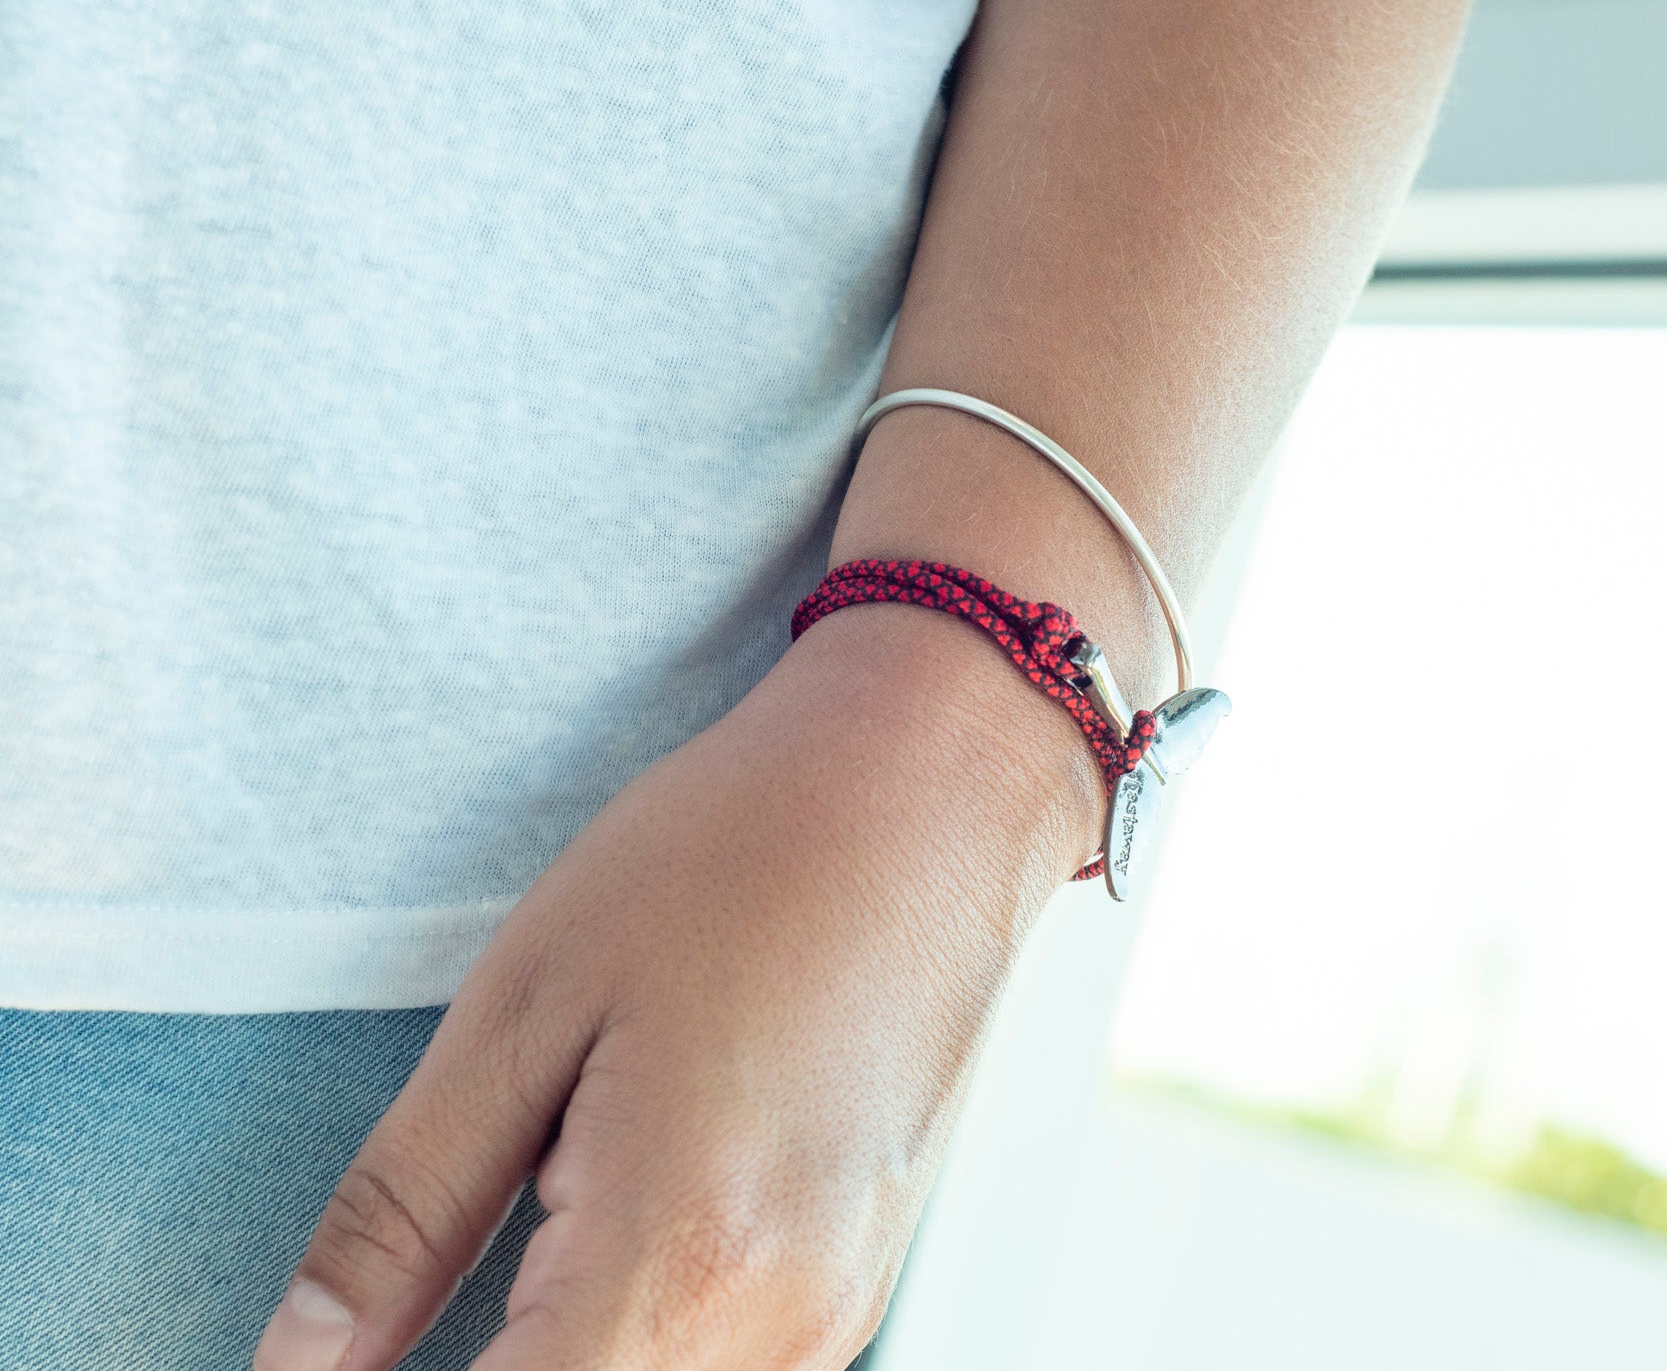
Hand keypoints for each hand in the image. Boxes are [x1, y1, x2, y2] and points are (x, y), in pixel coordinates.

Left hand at [253, 602, 1103, 1369]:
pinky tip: (616, 1207)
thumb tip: (300, 1359)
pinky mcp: (857, 1284)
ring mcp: (837, 1313)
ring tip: (550, 1189)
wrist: (930, 788)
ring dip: (562, 1346)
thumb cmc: (740, 854)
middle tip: (483, 1209)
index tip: (339, 1353)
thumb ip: (401, 1213)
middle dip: (491, 1358)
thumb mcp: (524, 1007)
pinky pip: (719, 1365)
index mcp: (679, 1260)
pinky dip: (634, 1331)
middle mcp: (783, 1324)